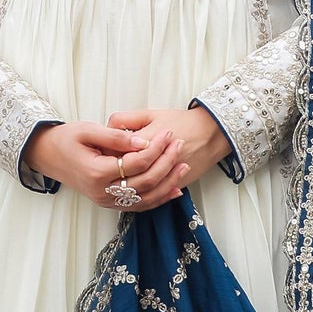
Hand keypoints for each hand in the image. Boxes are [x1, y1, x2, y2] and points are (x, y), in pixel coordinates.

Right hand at [23, 120, 189, 209]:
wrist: (49, 157)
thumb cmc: (66, 140)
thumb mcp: (87, 130)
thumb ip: (115, 136)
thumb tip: (143, 142)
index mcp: (96, 173)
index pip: (135, 163)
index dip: (155, 148)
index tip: (168, 133)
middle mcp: (102, 192)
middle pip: (144, 182)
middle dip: (166, 163)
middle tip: (179, 144)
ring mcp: (106, 201)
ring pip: (146, 198)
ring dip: (168, 183)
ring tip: (184, 165)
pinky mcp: (110, 203)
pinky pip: (139, 205)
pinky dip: (159, 198)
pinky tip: (175, 189)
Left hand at [106, 106, 228, 191]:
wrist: (212, 132)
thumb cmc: (182, 121)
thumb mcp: (151, 114)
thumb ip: (125, 120)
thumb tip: (106, 129)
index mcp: (147, 140)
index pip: (118, 152)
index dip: (106, 151)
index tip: (100, 148)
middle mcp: (156, 162)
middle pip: (127, 172)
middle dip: (114, 168)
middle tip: (106, 161)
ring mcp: (165, 177)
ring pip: (139, 189)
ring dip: (128, 183)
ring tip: (119, 175)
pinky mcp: (173, 187)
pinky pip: (154, 197)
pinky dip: (142, 194)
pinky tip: (134, 189)